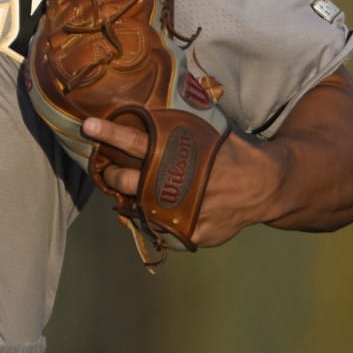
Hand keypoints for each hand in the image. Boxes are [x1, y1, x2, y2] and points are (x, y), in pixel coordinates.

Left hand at [82, 115, 287, 248]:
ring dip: (132, 198)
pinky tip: (169, 207)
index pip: (135, 142)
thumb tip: (141, 119)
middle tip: (110, 168)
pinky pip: (162, 227)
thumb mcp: (202, 134)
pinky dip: (160, 217)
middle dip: (112, 174)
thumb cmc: (228, 153)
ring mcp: (180, 213)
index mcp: (177, 154)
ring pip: (140, 208)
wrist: (264, 185)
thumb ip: (172, 134)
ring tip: (136, 189)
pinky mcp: (189, 233)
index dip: (109, 133)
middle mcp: (175, 185)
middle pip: (126, 181)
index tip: (88, 126)